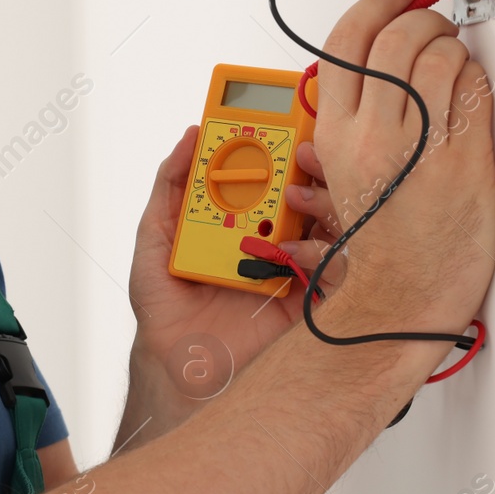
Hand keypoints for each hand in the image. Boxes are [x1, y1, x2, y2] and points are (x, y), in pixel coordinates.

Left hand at [124, 127, 333, 430]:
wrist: (180, 371)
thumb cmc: (168, 313)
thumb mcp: (155, 241)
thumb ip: (170, 188)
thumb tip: (189, 139)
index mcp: (246, 221)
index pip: (274, 172)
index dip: (284, 144)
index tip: (282, 122)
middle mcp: (276, 239)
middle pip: (311, 190)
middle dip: (312, 164)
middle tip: (300, 152)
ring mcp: (298, 268)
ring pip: (333, 221)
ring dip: (320, 200)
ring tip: (294, 197)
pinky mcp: (314, 302)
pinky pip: (339, 268)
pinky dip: (323, 251)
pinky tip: (293, 249)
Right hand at [309, 0, 494, 341]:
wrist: (405, 295)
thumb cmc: (380, 245)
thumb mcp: (340, 178)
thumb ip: (342, 128)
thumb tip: (355, 84)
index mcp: (332, 134)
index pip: (345, 40)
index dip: (377, 3)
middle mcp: (369, 133)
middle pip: (393, 35)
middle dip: (421, 16)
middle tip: (435, 23)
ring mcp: (416, 143)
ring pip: (435, 53)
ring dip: (452, 45)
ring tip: (455, 62)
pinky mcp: (459, 155)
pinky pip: (472, 87)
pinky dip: (476, 77)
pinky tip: (471, 93)